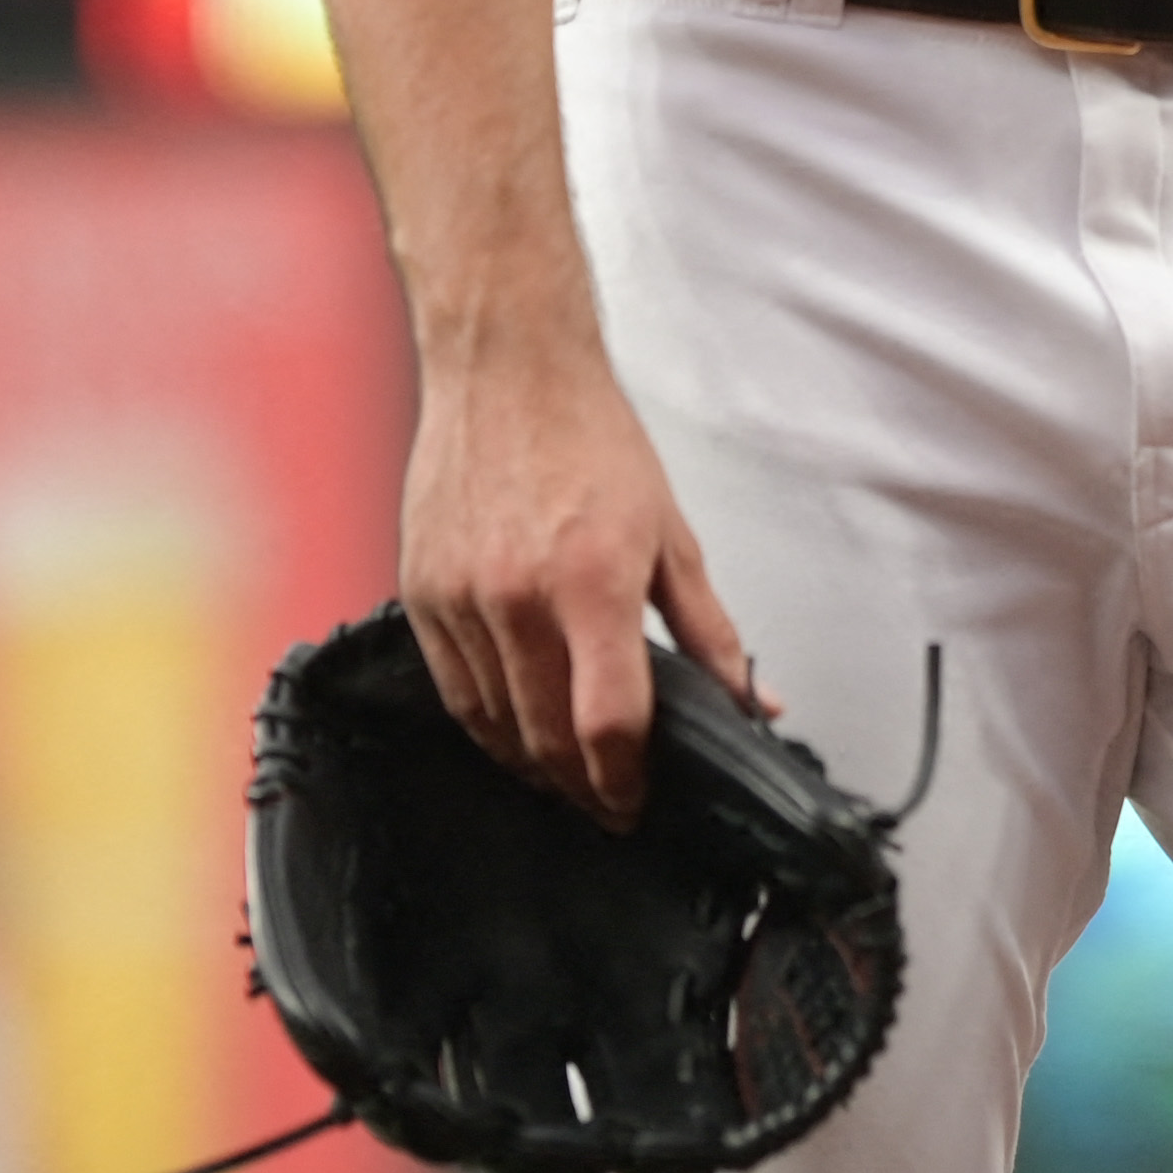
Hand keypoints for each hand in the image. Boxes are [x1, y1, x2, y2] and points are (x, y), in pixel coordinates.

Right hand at [395, 326, 760, 827]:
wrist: (507, 370)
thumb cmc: (591, 438)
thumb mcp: (671, 534)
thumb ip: (710, 631)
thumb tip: (750, 701)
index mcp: (594, 583)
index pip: (608, 722)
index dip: (625, 782)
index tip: (636, 802)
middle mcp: (521, 598)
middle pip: (548, 738)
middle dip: (583, 787)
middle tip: (608, 802)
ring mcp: (463, 598)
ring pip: (495, 725)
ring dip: (534, 764)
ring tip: (566, 775)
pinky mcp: (422, 592)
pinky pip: (452, 690)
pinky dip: (486, 725)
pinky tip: (513, 731)